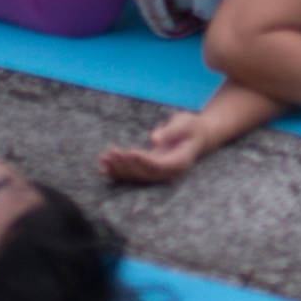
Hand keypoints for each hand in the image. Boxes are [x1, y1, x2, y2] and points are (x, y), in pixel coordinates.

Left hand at [102, 107, 220, 185]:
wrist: (197, 136)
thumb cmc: (192, 127)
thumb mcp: (185, 124)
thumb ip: (171, 131)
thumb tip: (154, 138)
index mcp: (181, 161)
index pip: (161, 165)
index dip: (144, 161)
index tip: (130, 152)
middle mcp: (170, 172)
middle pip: (146, 173)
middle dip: (127, 164)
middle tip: (111, 152)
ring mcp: (160, 173)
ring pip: (137, 176)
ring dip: (119, 169)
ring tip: (103, 160)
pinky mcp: (151, 169)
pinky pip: (134, 175)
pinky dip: (118, 173)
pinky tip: (103, 170)